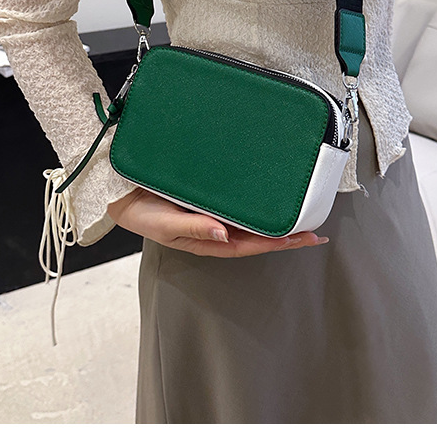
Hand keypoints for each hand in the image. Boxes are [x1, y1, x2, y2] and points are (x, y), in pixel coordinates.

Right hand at [107, 187, 328, 257]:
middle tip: (314, 232)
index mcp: (207, 239)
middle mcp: (215, 228)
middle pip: (257, 235)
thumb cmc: (140, 211)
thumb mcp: (164, 224)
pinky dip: (256, 202)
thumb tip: (225, 234)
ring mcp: (213, 213)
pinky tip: (269, 196)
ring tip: (301, 215)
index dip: (276, 243)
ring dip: (275, 220)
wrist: (121, 191)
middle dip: (285, 235)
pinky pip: (238, 203)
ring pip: (251, 220)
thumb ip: (194, 228)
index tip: (302, 239)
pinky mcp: (209, 196)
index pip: (249, 244)